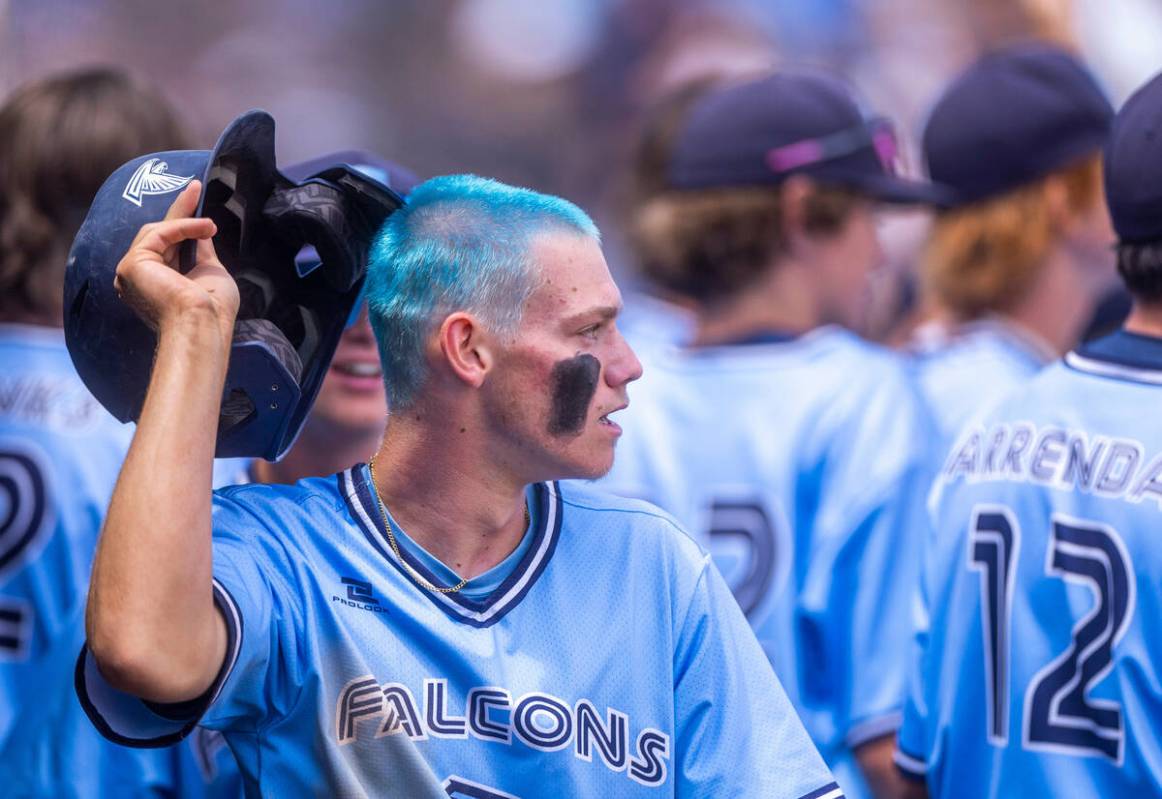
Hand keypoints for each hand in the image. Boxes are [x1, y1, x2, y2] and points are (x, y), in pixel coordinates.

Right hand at [114, 180, 238, 338]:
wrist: (203, 324)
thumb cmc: (212, 308)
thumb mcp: (210, 270)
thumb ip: (201, 248)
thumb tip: (202, 227)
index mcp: (158, 283)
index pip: (167, 245)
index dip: (181, 221)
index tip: (195, 195)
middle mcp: (140, 279)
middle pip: (158, 235)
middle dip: (179, 211)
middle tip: (196, 186)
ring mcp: (131, 272)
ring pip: (156, 232)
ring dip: (186, 221)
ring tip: (210, 225)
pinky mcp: (132, 265)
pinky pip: (158, 234)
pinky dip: (181, 227)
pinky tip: (204, 227)